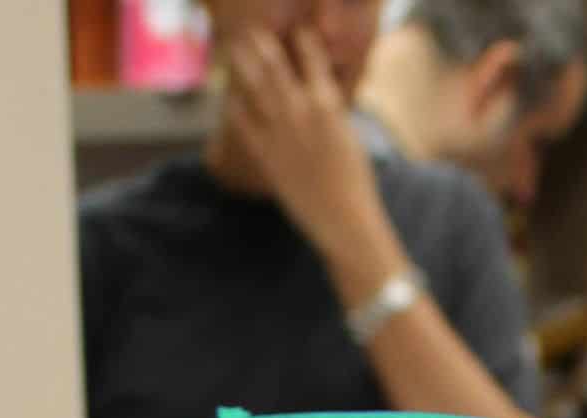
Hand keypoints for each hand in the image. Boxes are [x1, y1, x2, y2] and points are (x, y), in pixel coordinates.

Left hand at [226, 28, 387, 262]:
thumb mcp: (350, 138)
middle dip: (262, 43)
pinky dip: (235, 104)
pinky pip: (242, 120)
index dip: (303, 39)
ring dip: (242, 64)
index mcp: (329, 105)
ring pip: (253, 86)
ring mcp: (279, 131)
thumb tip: (321, 99)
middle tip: (253, 29)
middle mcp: (300, 111)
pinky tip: (229, 95)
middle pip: (275, 65)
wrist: (344, 219)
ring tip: (235, 49)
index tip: (296, 28)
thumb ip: (332, 114)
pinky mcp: (264, 152)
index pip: (312, 59)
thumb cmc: (357, 182)